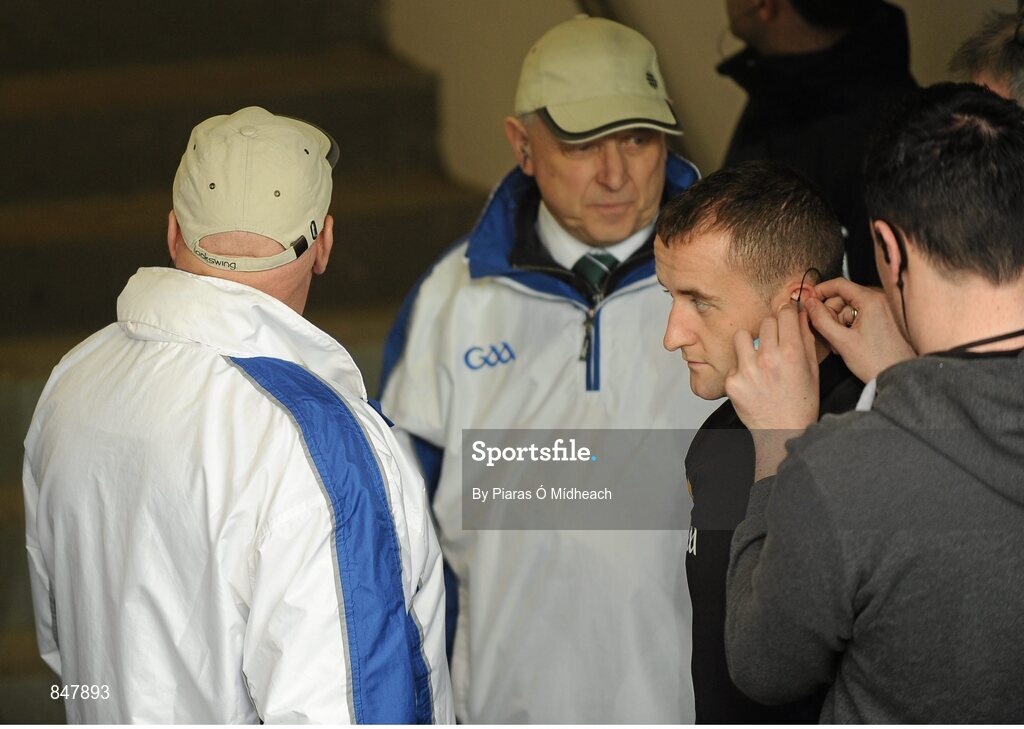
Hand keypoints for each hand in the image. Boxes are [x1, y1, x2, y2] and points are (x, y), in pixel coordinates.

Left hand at [725, 304, 818, 478]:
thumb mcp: (812, 369)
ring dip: (749, 344)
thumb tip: (799, 314)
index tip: (786, 317)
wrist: (783, 431)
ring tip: (757, 360)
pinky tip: (752, 382)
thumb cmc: (801, 403)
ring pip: (741, 336)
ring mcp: (746, 369)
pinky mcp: (732, 381)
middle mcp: (767, 357)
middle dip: (771, 330)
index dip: (787, 313)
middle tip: (775, 345)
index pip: (784, 313)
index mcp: (791, 352)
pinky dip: (741, 369)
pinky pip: (733, 362)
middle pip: (765, 322)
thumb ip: (805, 338)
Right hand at [804, 278, 914, 382]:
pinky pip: (857, 316)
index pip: (839, 284)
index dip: (820, 291)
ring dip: (837, 323)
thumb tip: (809, 303)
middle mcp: (878, 300)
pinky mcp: (881, 319)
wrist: (899, 376)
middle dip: (829, 313)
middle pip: (842, 297)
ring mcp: (881, 309)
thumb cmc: (875, 361)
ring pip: (847, 308)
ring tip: (838, 344)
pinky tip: (846, 343)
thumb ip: (821, 319)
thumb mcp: (841, 341)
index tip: (808, 302)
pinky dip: (847, 327)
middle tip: (826, 333)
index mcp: (870, 300)